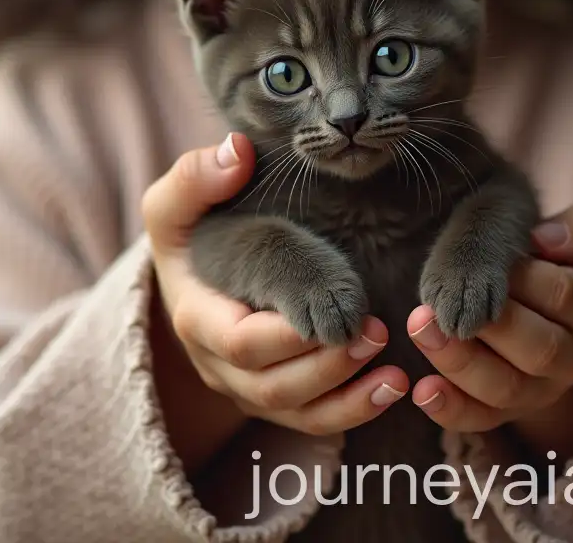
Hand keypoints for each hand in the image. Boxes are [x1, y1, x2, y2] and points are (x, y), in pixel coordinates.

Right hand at [143, 133, 408, 451]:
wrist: (191, 274)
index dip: (287, 335)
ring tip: (394, 370)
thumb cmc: (190, 231)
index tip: (338, 310)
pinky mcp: (277, 395)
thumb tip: (237, 152)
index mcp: (198, 317)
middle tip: (375, 332)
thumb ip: (196, 176)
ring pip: (295, 411)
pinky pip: (312, 420)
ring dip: (347, 396)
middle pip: (271, 386)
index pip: (239, 341)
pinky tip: (393, 388)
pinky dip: (353, 410)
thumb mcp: (177, 202)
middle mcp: (219, 363)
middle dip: (326, 365)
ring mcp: (247, 386)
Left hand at [406, 200, 572, 454]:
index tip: (491, 257)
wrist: (539, 303)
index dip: (524, 277)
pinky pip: (481, 419)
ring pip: (507, 388)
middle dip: (490, 325)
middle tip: (440, 298)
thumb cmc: (547, 256)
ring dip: (460, 362)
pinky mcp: (505, 410)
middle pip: (539, 349)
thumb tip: (546, 239)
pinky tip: (423, 390)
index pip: (565, 294)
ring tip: (420, 328)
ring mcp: (540, 388)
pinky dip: (452, 409)